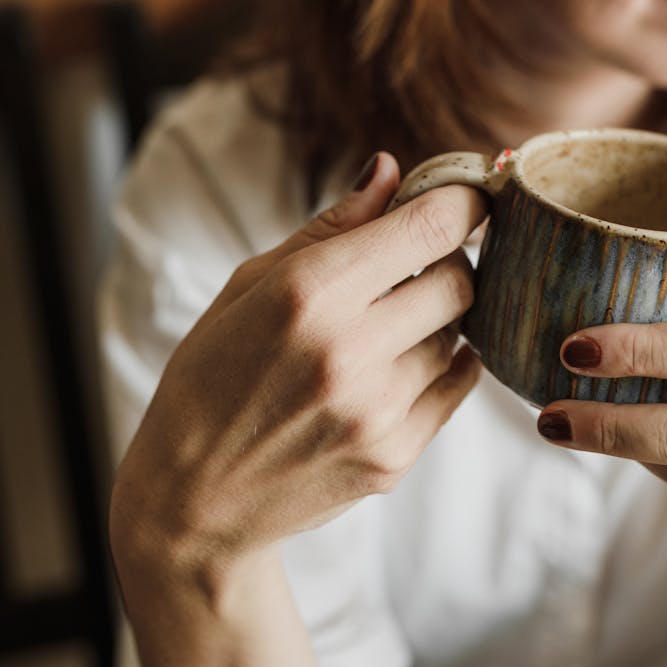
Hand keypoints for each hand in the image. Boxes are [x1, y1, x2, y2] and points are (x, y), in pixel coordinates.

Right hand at [110, 153, 484, 584]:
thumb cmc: (212, 377)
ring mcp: (378, 410)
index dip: (464, 203)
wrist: (196, 498)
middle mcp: (349, 350)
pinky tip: (402, 364)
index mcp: (308, 292)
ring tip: (388, 329)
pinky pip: (458, 386)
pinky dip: (444, 365)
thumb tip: (390, 169)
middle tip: (419, 267)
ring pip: (461, 335)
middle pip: (461, 280)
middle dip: (450, 263)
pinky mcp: (396, 455)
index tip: (470, 198)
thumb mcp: (249, 286)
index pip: (430, 227)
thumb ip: (329, 227)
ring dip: (439, 321)